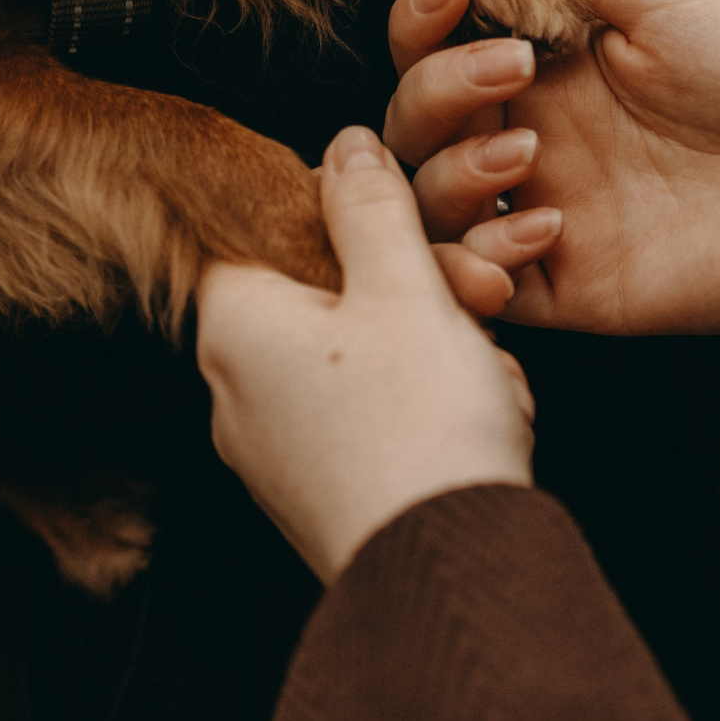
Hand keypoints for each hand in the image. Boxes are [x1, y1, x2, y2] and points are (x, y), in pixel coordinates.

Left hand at [197, 127, 534, 583]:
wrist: (452, 576)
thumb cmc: (420, 429)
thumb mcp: (404, 288)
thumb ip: (372, 206)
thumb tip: (346, 143)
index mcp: (232, 326)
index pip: (268, 226)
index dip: (352, 216)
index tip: (415, 230)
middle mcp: (233, 391)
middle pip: (327, 294)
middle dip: (417, 293)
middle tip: (477, 302)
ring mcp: (273, 451)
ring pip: (363, 358)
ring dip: (437, 353)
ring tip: (487, 380)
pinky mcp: (317, 494)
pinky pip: (374, 420)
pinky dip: (431, 411)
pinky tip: (482, 423)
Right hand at [385, 0, 719, 335]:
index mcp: (548, 62)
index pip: (435, 46)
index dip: (421, 22)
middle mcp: (535, 136)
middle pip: (416, 125)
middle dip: (437, 94)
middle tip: (514, 76)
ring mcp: (549, 213)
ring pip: (430, 210)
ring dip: (449, 178)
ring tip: (523, 160)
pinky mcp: (576, 290)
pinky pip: (482, 290)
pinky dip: (476, 267)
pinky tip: (537, 235)